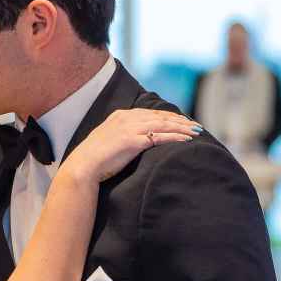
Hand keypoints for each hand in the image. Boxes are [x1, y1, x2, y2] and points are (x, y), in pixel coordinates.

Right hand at [63, 109, 199, 182]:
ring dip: (182, 127)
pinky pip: (160, 137)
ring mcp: (130, 129)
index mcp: (120, 116)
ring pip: (164, 124)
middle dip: (181, 121)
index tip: (182, 122)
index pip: (152, 113)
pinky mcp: (133, 141)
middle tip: (196, 126)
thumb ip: (121, 135)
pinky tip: (186, 140)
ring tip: (196, 131)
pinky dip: (176, 137)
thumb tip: (133, 141)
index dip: (170, 117)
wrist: (83, 167)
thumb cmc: (93, 159)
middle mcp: (127, 118)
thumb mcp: (108, 140)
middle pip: (161, 116)